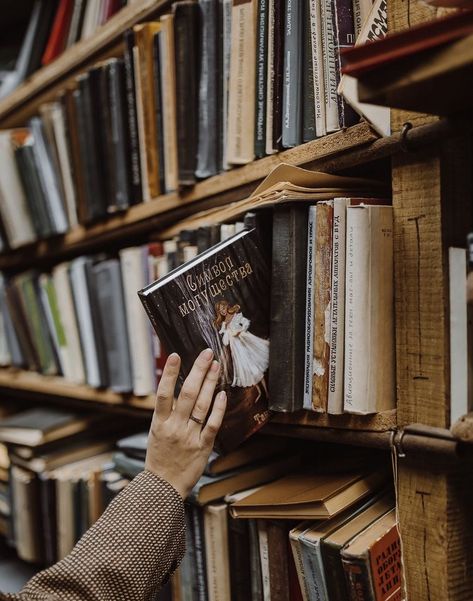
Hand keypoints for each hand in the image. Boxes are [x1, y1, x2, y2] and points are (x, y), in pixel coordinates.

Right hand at [145, 349, 226, 498]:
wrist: (163, 488)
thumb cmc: (159, 458)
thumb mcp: (155, 433)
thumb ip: (166, 413)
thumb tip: (175, 387)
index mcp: (159, 423)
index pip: (164, 394)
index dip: (170, 374)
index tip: (175, 355)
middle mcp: (174, 428)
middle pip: (187, 394)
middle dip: (198, 371)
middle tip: (207, 354)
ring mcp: (189, 437)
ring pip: (201, 405)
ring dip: (210, 384)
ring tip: (216, 366)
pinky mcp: (202, 447)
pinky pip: (212, 425)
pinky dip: (218, 409)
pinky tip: (222, 394)